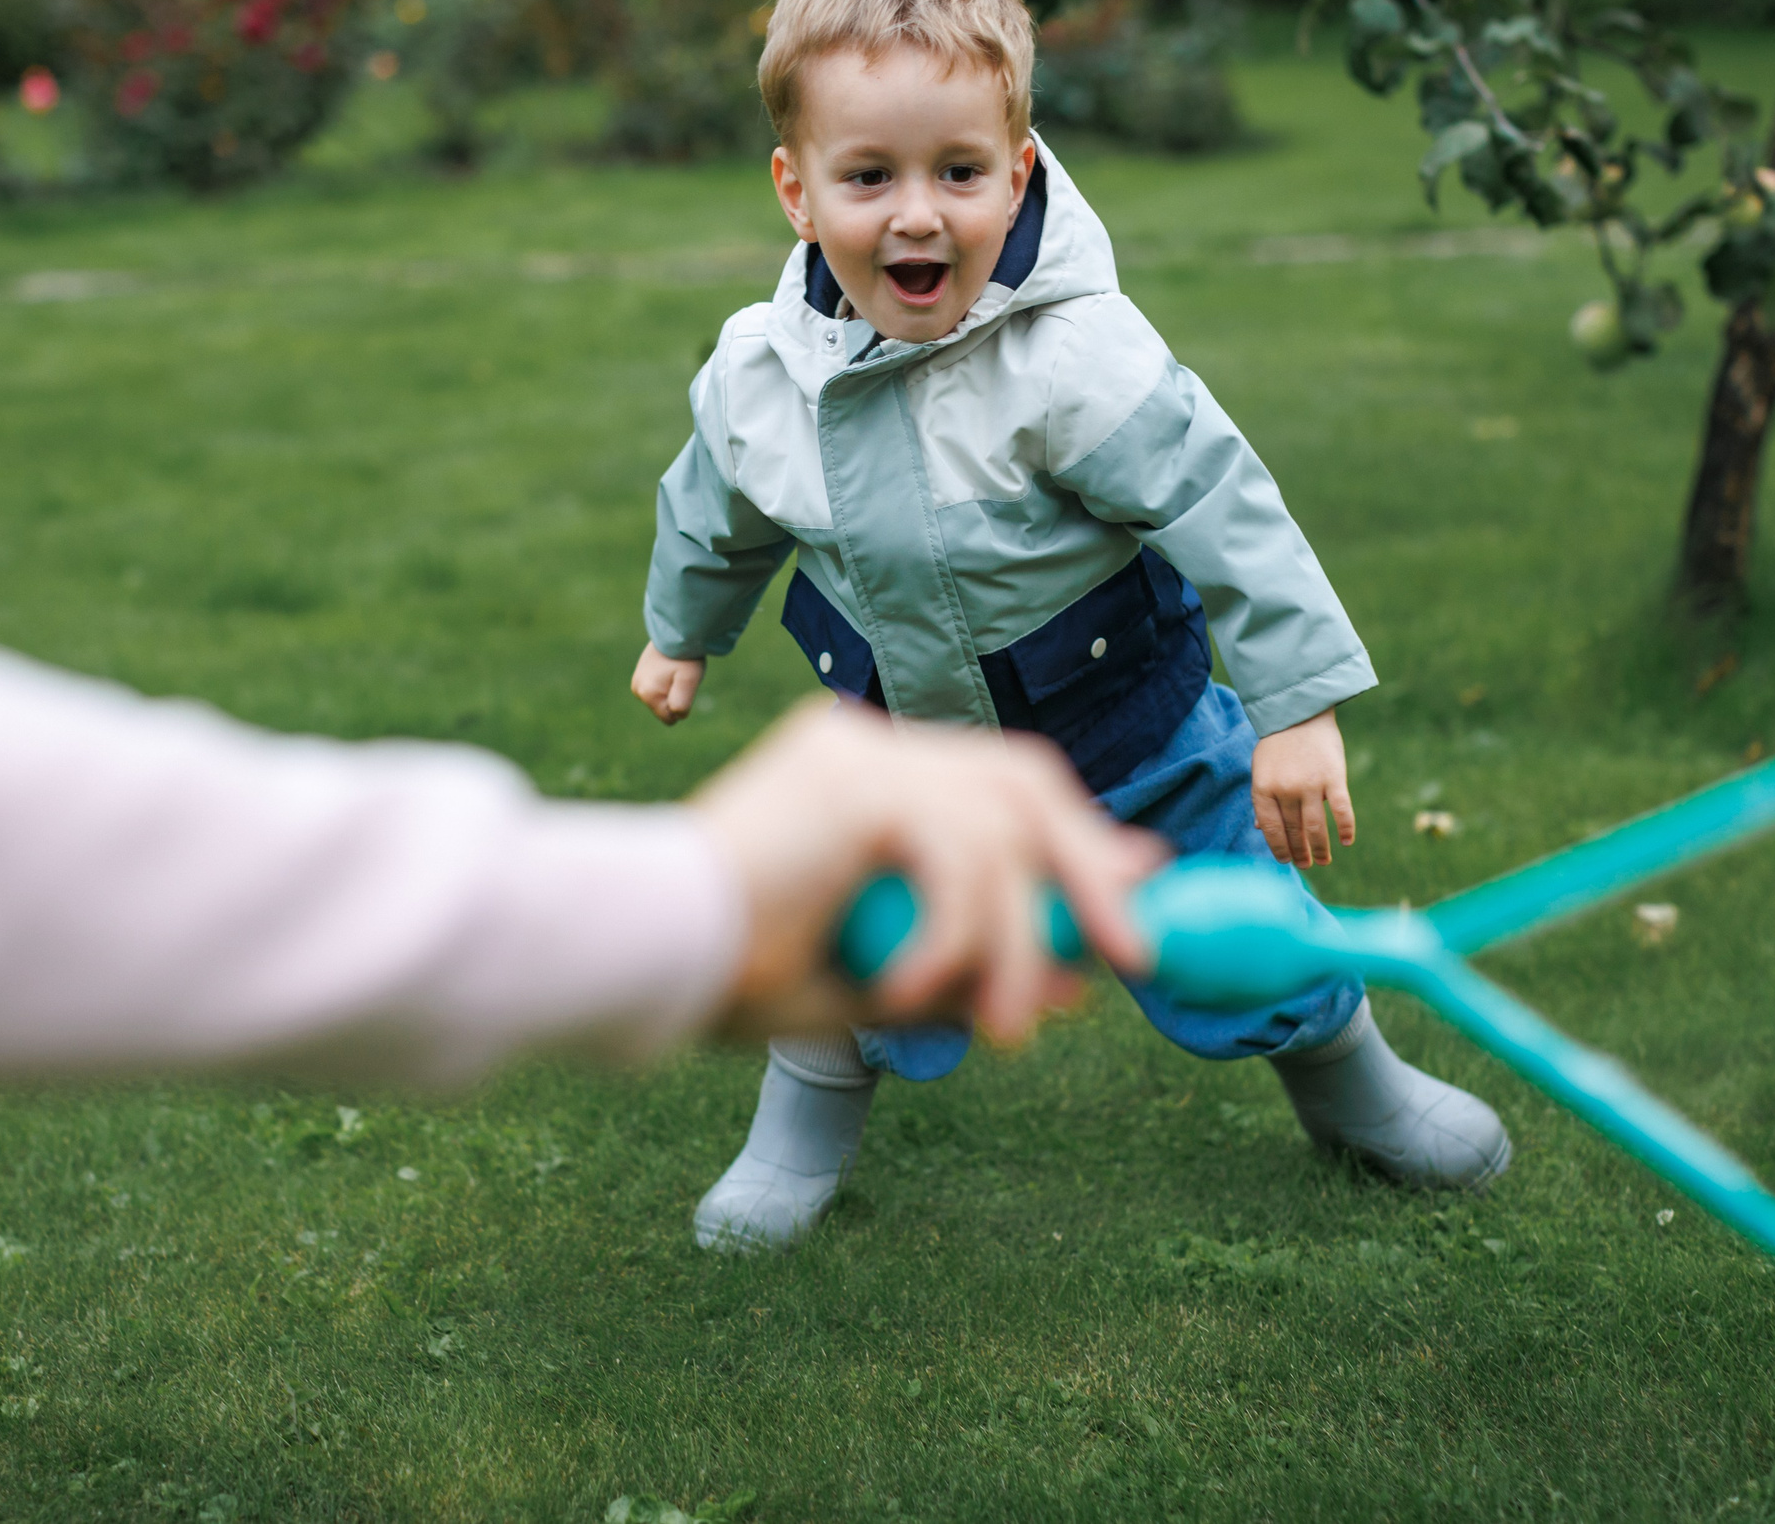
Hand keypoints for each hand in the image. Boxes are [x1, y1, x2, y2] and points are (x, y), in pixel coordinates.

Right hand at [632, 644, 704, 724]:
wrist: (676, 631)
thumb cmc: (685, 657)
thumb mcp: (689, 680)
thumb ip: (681, 702)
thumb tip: (675, 716)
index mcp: (648, 694)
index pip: (669, 718)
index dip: (682, 705)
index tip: (683, 685)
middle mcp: (637, 689)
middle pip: (663, 708)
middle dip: (675, 696)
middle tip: (680, 676)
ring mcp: (637, 681)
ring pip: (661, 698)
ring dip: (671, 688)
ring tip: (674, 670)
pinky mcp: (639, 675)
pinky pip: (657, 688)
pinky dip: (666, 681)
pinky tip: (669, 667)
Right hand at [688, 697, 1164, 1044]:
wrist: (640, 959)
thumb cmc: (732, 974)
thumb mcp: (881, 980)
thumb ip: (976, 969)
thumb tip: (1082, 985)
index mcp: (865, 780)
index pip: (1000, 786)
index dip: (1077, 841)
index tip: (1134, 898)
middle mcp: (867, 749)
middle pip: (1023, 780)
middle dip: (1088, 870)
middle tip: (1134, 957)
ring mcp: (859, 751)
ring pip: (1002, 828)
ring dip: (1021, 937)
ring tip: (1002, 1025)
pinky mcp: (852, 776)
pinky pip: (958, 853)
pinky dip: (958, 932)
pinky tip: (910, 986)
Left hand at [1250, 706, 1356, 867]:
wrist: (1299, 712)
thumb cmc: (1278, 744)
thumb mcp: (1261, 770)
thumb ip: (1263, 800)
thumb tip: (1261, 829)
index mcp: (1263, 788)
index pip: (1270, 829)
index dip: (1278, 849)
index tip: (1286, 861)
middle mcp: (1285, 790)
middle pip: (1293, 831)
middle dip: (1300, 853)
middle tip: (1307, 864)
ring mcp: (1309, 784)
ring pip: (1315, 828)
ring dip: (1320, 849)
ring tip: (1323, 861)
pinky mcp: (1333, 778)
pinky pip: (1341, 811)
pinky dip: (1345, 829)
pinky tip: (1345, 841)